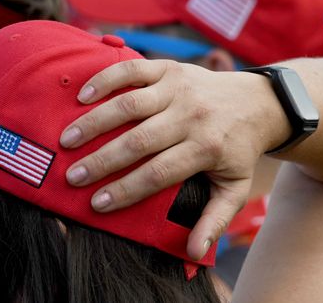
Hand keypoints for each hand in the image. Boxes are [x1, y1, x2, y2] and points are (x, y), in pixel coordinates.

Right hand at [60, 59, 289, 259]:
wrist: (256, 102)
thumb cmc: (237, 149)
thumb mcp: (235, 187)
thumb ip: (215, 219)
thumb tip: (194, 253)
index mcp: (206, 147)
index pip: (158, 172)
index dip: (126, 189)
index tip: (97, 203)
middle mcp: (192, 115)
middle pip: (139, 140)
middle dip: (101, 160)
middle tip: (72, 176)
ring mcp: (179, 87)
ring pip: (130, 104)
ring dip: (95, 122)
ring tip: (67, 139)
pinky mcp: (169, 68)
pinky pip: (133, 70)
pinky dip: (105, 79)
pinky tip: (82, 96)